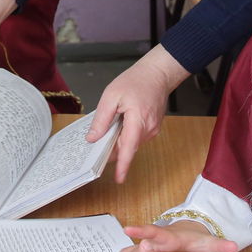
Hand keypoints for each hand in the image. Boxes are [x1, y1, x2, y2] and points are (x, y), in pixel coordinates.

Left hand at [87, 44, 188, 181]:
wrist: (157, 73)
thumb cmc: (136, 81)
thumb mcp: (111, 96)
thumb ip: (102, 119)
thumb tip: (93, 138)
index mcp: (138, 121)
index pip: (128, 149)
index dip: (123, 165)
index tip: (118, 178)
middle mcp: (148, 129)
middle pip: (127, 148)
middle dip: (112, 150)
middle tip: (95, 146)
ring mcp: (152, 129)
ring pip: (131, 143)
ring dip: (118, 140)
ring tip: (108, 128)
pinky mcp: (152, 128)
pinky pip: (136, 137)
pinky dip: (126, 135)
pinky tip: (119, 124)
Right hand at [109, 221, 238, 251]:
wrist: (189, 233)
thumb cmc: (196, 240)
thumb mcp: (209, 243)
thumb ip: (220, 245)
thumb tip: (234, 245)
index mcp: (169, 237)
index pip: (154, 232)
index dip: (141, 231)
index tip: (128, 229)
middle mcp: (154, 240)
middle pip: (137, 248)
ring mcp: (147, 246)